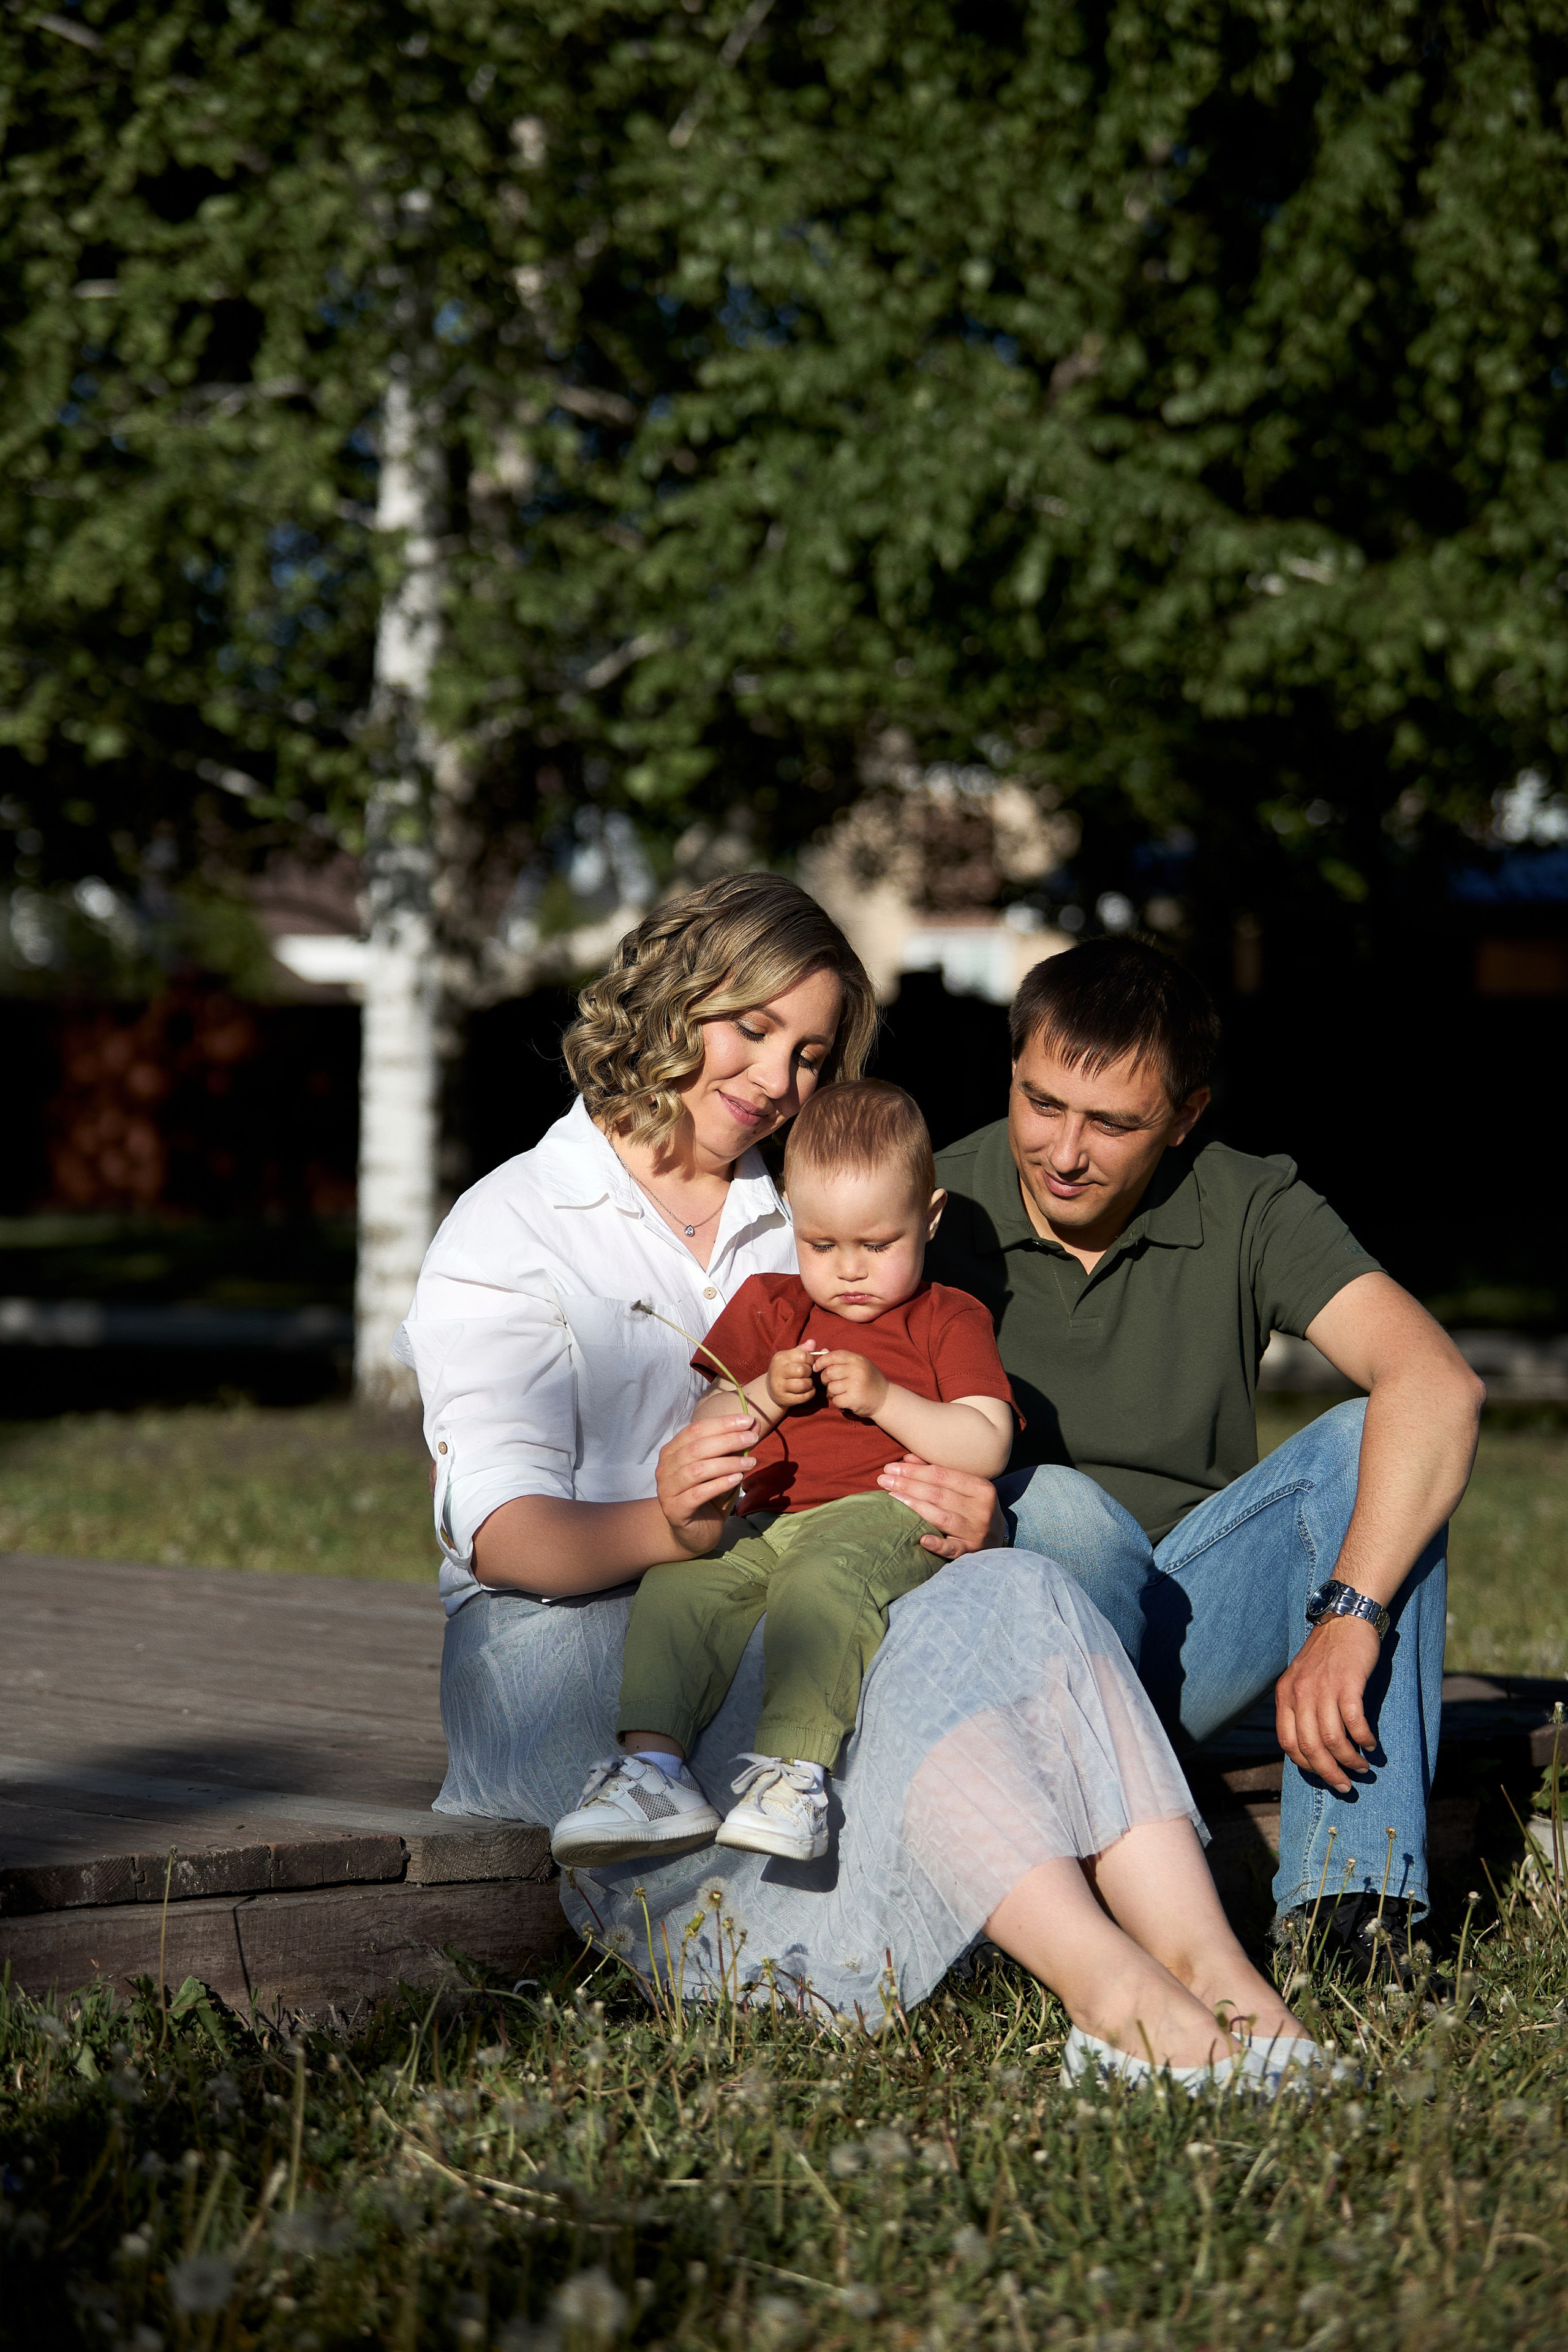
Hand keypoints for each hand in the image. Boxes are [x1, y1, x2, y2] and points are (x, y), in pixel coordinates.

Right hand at [654, 1411, 757, 1557]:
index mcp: (672, 1451)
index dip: (722, 1423)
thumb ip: (734, 1446)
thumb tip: (754, 1424)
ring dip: (727, 1463)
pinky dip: (719, 1484)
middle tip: (752, 1439)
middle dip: (728, 1440)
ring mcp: (667, 1490)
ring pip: (697, 1470)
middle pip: (696, 1448)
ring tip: (750, 1462)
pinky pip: (697, 1494)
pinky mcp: (674, 1510)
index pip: (696, 1430)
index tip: (748, 1421)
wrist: (694, 1533)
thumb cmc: (708, 1496)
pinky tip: (737, 1479)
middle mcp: (664, 1468)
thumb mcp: (723, 1468)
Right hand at [767, 1343, 819, 1411]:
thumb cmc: (786, 1370)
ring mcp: (779, 1386)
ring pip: (803, 1384)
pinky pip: (804, 1397)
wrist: (771, 1389)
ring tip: (807, 1382)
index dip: (810, 1359)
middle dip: (809, 1372)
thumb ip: (803, 1349)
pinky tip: (807, 1390)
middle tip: (807, 1373)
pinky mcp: (784, 1399)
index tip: (808, 1363)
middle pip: (803, 1370)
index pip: (803, 1355)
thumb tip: (813, 1342)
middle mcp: (777, 1371)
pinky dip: (810, 1393)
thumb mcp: (791, 1357)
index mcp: (780, 1357)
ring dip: (810, 1384)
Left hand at [816, 1349, 888, 1418]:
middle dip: (825, 1379)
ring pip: (830, 1387)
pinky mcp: (854, 1399)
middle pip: (828, 1373)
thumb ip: (841, 1359)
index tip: (816, 1367)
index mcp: (857, 1359)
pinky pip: (836, 1400)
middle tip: (830, 1383)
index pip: (834, 1356)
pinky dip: (838, 1402)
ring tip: (840, 1392)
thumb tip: (822, 1351)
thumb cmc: (869, 1380)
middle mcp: (857, 1370)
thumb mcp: (859, 1365)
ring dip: (832, 1392)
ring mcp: (856, 1385)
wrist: (885, 1399)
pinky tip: (846, 1400)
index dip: (822, 1361)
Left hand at [877, 1454, 1005, 1560]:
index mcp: (981, 1488)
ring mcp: (976, 1532)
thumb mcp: (964, 1488)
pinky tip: (922, 1539)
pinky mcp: (971, 1552)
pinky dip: (938, 1544)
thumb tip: (906, 1459)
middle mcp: (981, 1509)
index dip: (915, 1471)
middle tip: (883, 1480)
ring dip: (915, 1507)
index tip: (891, 1468)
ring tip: (892, 1498)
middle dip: (908, 1485)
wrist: (998, 1539)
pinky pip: (953, 1549)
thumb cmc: (974, 1508)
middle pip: (939, 1494)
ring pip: (942, 1517)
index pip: (942, 1475)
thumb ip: (937, 1473)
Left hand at [1274, 1616, 1379, 1793]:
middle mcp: (1300, 1693)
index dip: (1305, 1765)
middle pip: (1310, 1747)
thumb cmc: (1327, 1654)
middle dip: (1328, 1773)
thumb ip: (1300, 1707)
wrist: (1345, 1618)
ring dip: (1349, 1760)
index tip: (1322, 1775)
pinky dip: (1363, 1739)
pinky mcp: (1348, 1682)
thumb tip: (1311, 1746)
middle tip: (1345, 1786)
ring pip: (1332, 1739)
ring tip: (1362, 1769)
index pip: (1288, 1742)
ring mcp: (1323, 1687)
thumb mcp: (1302, 1679)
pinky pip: (1354, 1721)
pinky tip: (1372, 1746)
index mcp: (1285, 1695)